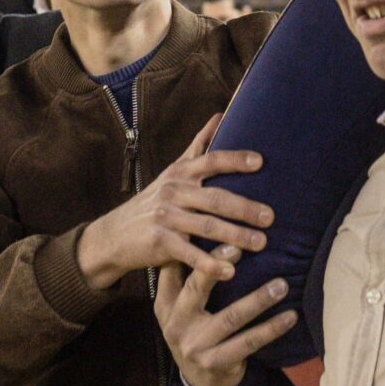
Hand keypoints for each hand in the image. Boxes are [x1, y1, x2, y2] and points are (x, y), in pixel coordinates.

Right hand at [75, 116, 270, 288]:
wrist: (114, 234)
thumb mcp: (174, 171)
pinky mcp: (160, 243)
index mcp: (181, 172)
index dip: (235, 160)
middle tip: (270, 217)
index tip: (260, 162)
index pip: (211, 160)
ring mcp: (166, 217)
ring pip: (207, 226)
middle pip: (215, 197)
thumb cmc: (153, 200)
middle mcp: (173, 191)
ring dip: (236, 236)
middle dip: (245, 208)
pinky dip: (210, 264)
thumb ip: (199, 145)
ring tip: (261, 243)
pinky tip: (230, 271)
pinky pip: (190, 254)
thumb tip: (221, 114)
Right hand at [154, 246, 297, 385]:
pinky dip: (271, 328)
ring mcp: (195, 345)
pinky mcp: (216, 362)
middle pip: (196, 288)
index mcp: (166, 303)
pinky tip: (290, 316)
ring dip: (259, 299)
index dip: (197, 251)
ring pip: (231, 317)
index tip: (220, 234)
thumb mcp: (179, 304)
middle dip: (217, 266)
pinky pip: (248, 342)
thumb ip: (186, 273)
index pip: (176, 270)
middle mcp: (176, 323)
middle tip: (241, 247)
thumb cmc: (194, 326)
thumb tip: (206, 226)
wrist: (199, 377)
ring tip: (281, 285)